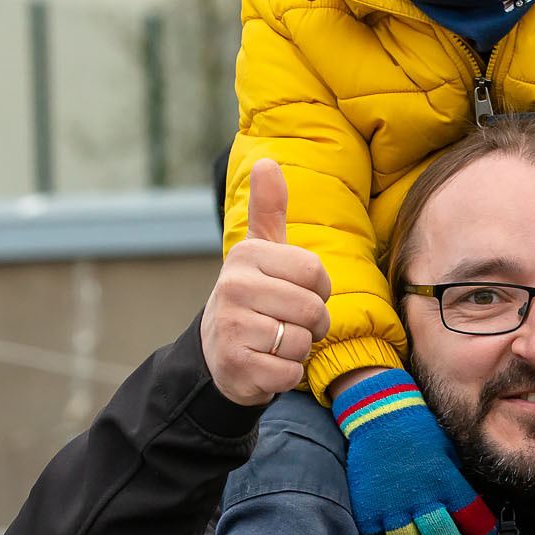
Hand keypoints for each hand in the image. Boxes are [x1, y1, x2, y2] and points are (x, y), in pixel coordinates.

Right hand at [201, 159, 332, 405]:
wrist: (217, 352)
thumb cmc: (252, 296)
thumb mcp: (259, 251)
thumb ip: (268, 209)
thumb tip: (267, 161)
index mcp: (247, 256)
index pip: (317, 273)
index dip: (318, 290)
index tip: (295, 293)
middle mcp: (234, 288)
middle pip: (313, 310)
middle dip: (311, 324)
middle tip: (288, 323)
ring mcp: (232, 328)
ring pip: (302, 342)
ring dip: (298, 349)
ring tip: (275, 342)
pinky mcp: (237, 366)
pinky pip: (290, 372)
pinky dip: (287, 374)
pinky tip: (267, 363)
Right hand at [335, 369, 496, 534]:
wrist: (379, 415)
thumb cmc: (419, 432)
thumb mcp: (449, 451)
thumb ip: (459, 480)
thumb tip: (475, 504)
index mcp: (446, 480)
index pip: (473, 517)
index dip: (482, 531)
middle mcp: (422, 497)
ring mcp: (393, 506)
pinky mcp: (369, 511)